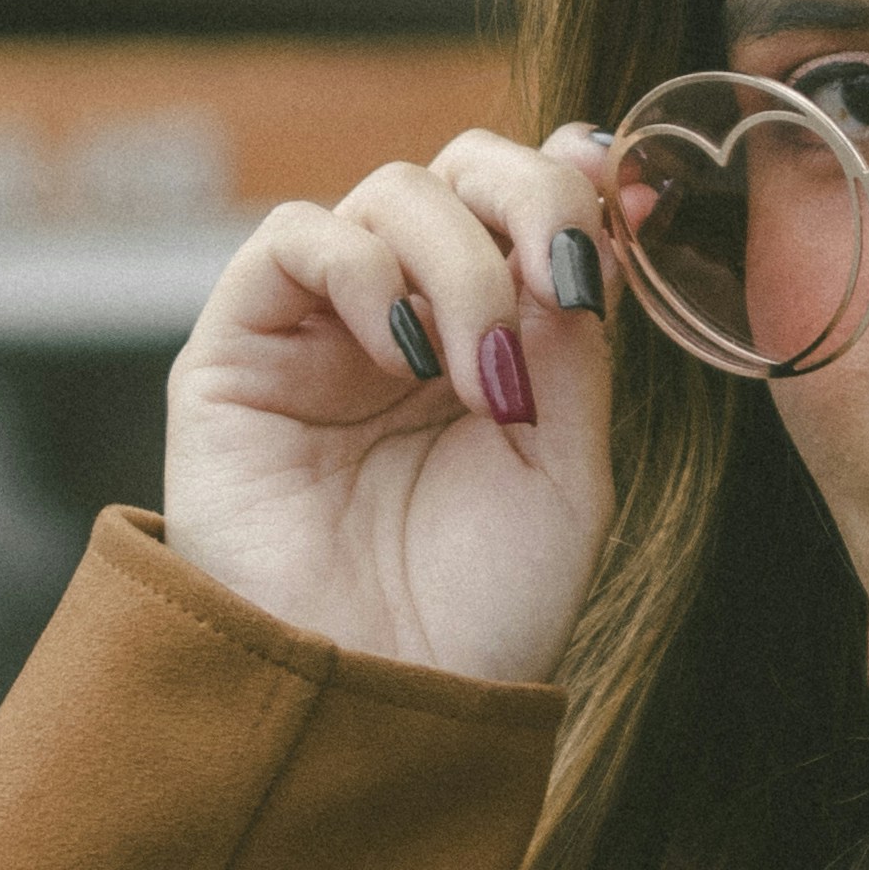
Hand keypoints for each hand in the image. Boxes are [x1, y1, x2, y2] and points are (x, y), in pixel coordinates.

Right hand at [162, 127, 621, 688]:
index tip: (629, 202)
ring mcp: (323, 327)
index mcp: (494, 339)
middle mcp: (409, 317)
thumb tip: (598, 198)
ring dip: (458, 266)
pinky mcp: (239, 346)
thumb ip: (576, 339)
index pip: (524, 203)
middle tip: (559, 279)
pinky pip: (295, 236)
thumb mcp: (567, 469)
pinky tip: (398, 356)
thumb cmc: (478, 611)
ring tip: (476, 377)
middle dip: (527, 198)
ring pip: (390, 191)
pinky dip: (363, 270)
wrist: (379, 701)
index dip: (575, 179)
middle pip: (461, 168)